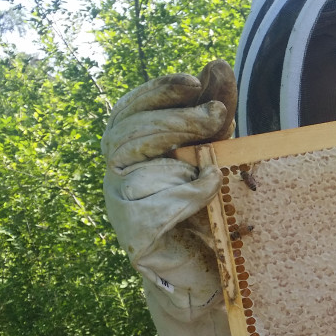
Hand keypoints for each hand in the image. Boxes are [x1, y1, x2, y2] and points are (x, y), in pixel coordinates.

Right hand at [101, 60, 236, 313]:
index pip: (127, 111)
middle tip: (217, 115)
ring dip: (177, 149)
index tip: (194, 82)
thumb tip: (215, 65)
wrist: (212, 270)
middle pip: (125, 134)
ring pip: (132, 166)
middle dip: (174, 118)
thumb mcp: (218, 150)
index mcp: (132, 150)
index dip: (156, 92)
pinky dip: (189, 194)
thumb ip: (214, 111)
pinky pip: (155, 208)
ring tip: (216, 147)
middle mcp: (118, 176)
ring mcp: (121, 208)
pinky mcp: (136, 238)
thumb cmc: (210, 206)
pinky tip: (213, 188)